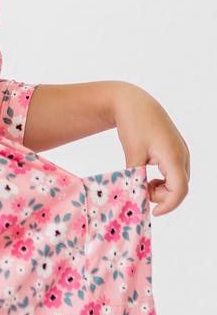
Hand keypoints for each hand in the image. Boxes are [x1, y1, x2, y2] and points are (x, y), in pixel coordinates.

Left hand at [110, 83, 189, 215]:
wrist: (134, 102)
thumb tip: (135, 197)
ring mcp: (181, 152)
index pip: (180, 189)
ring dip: (161, 189)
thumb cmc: (134, 124)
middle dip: (161, 196)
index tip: (153, 212)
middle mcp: (182, 155)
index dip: (168, 205)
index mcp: (173, 156)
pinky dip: (162, 181)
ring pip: (178, 182)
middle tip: (139, 191)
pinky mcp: (175, 151)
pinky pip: (174, 173)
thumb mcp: (133, 152)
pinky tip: (147, 177)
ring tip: (141, 182)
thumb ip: (136, 177)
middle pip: (179, 188)